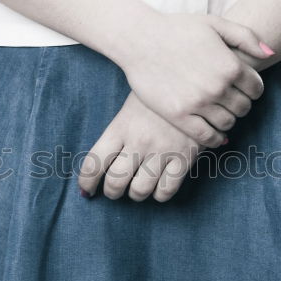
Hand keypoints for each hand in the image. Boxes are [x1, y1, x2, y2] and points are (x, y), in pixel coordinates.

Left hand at [77, 92, 201, 201]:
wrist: (194, 85)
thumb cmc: (158, 97)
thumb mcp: (131, 107)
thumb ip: (118, 133)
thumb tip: (103, 162)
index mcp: (121, 127)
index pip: (94, 163)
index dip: (87, 182)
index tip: (87, 188)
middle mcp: (139, 142)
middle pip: (115, 182)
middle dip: (111, 192)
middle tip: (114, 190)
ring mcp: (162, 151)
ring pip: (140, 190)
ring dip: (135, 195)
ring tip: (137, 189)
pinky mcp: (184, 158)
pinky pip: (166, 191)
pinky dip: (159, 195)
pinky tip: (159, 186)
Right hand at [112, 12, 272, 147]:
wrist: (140, 39)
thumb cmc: (177, 28)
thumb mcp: (215, 23)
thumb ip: (246, 36)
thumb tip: (271, 53)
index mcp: (231, 65)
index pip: (257, 89)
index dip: (252, 89)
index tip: (242, 88)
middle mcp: (218, 86)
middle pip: (244, 108)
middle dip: (240, 104)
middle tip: (229, 100)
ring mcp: (199, 103)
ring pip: (228, 123)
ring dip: (227, 120)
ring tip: (218, 112)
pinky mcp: (179, 116)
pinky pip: (207, 136)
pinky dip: (214, 138)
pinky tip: (213, 133)